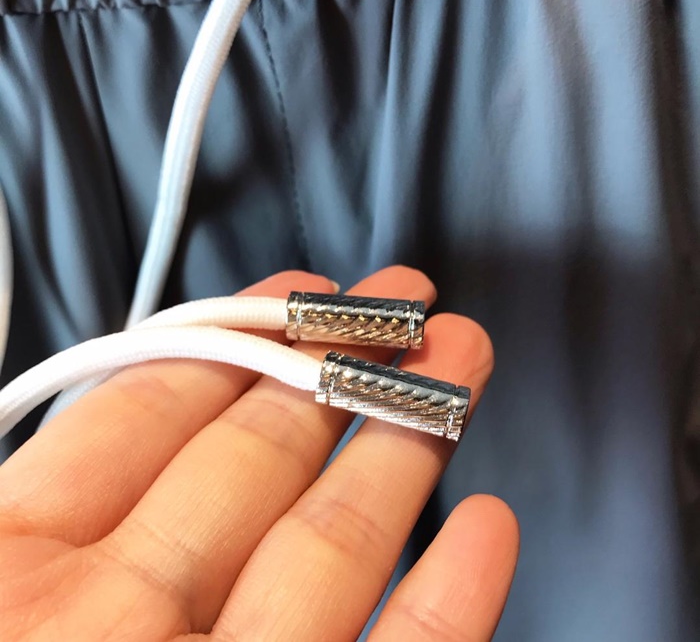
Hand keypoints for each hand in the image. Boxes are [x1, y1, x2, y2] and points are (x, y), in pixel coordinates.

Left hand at [0, 266, 517, 640]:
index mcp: (26, 567)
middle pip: (258, 458)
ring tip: (461, 367)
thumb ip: (69, 451)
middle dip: (340, 365)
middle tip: (412, 308)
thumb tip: (159, 364)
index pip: (157, 409)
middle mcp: (125, 619)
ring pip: (331, 550)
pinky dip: (443, 607)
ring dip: (404, 453)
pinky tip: (486, 535)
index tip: (307, 288)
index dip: (238, 333)